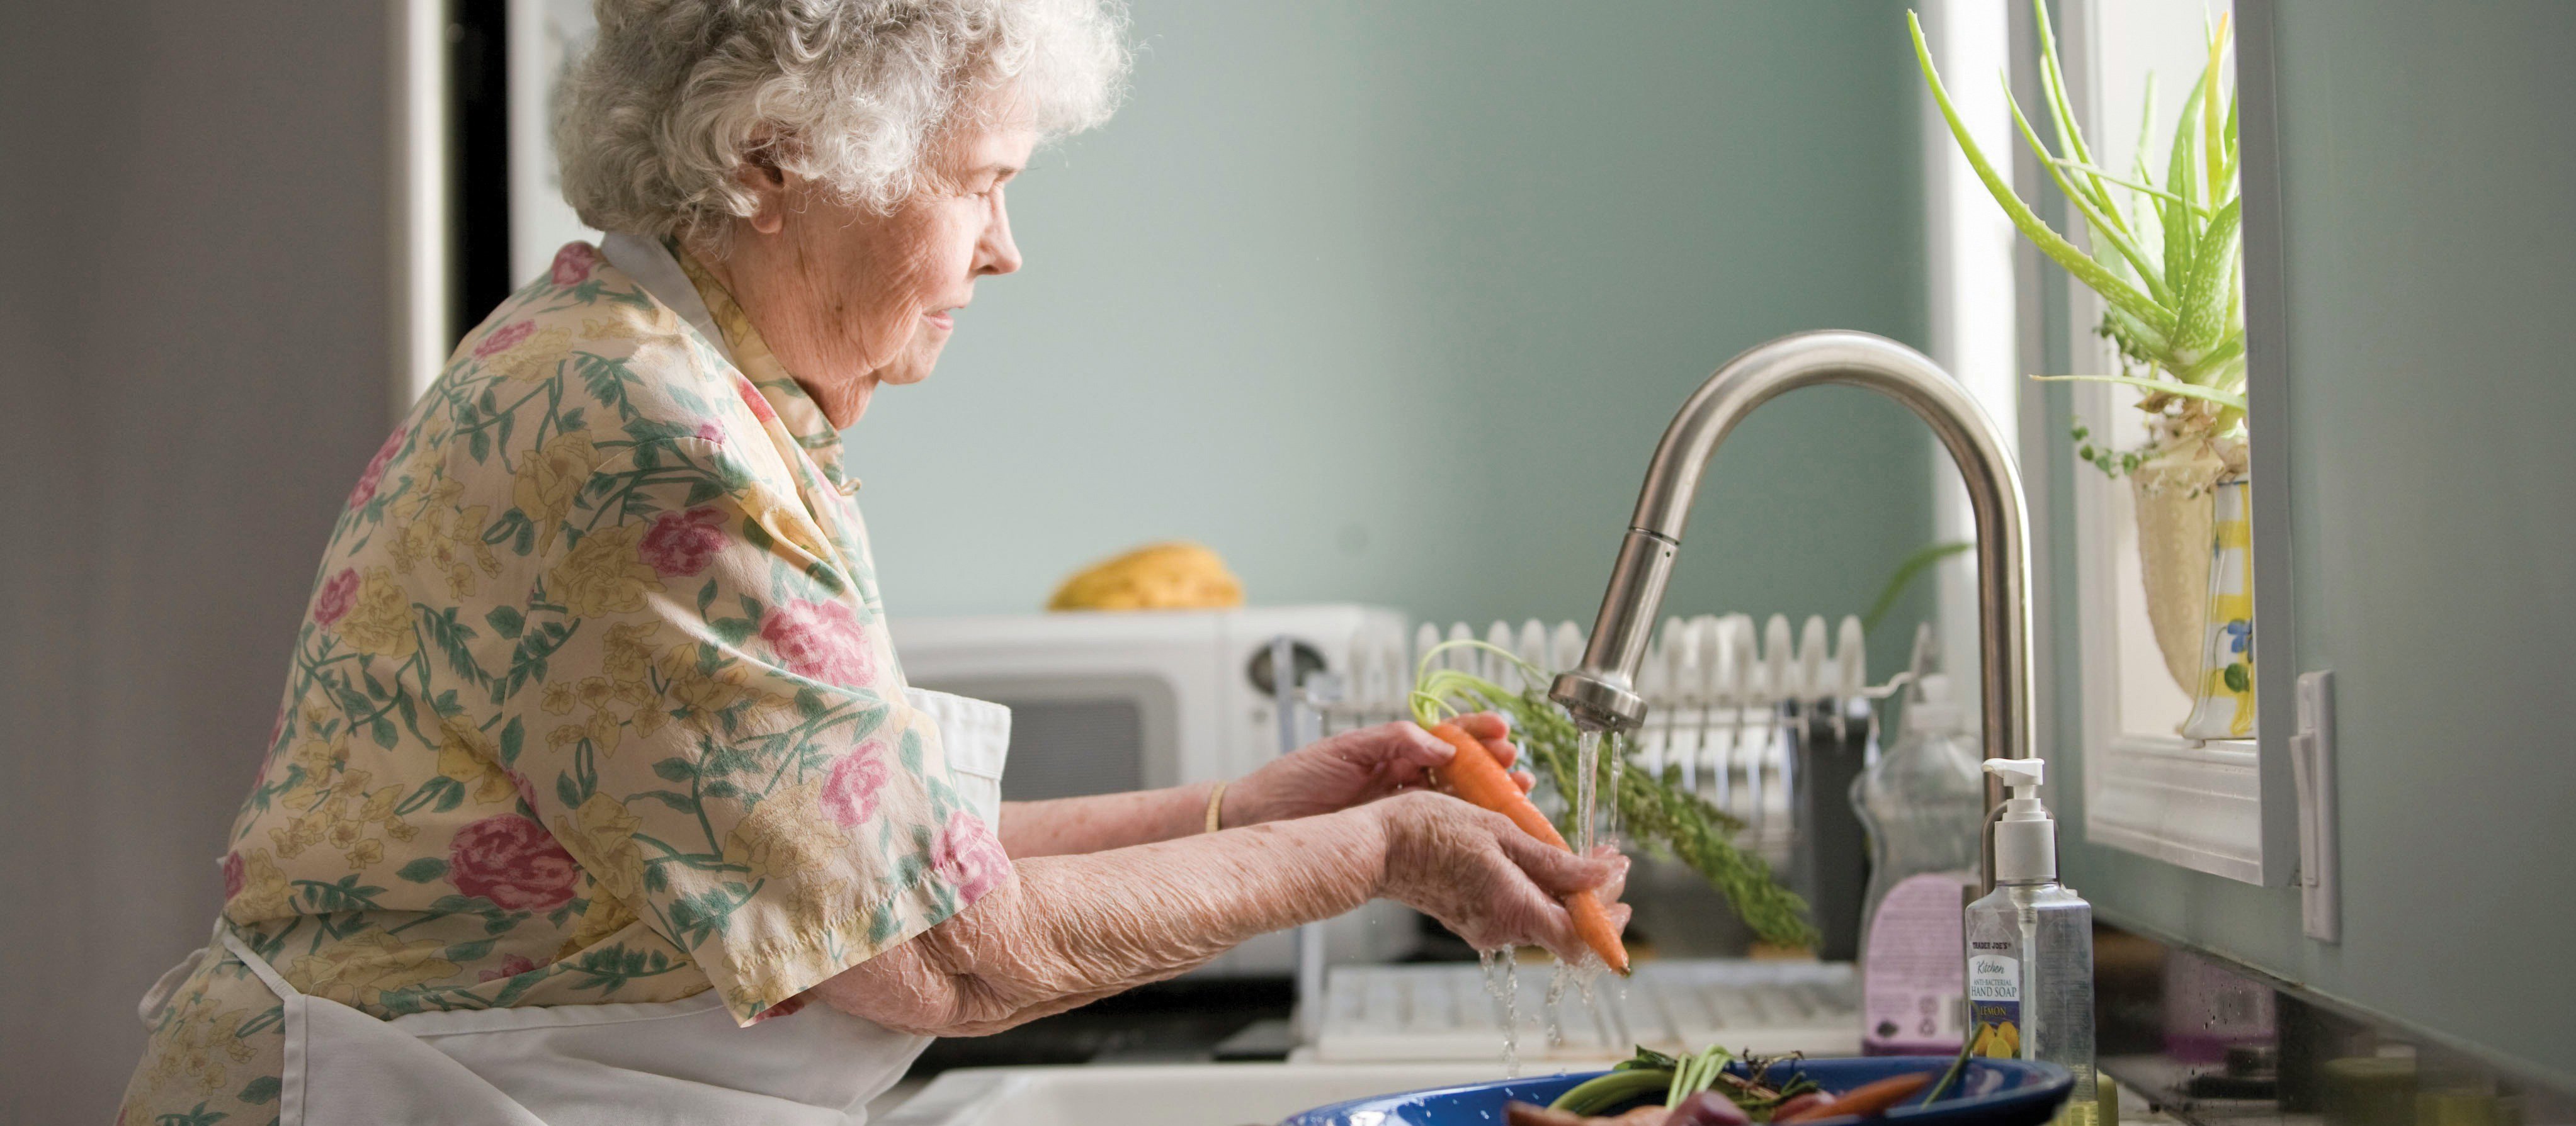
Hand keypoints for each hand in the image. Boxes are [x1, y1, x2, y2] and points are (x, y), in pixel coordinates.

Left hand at [1225, 713, 1534, 825]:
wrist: (1258, 822)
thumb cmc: (1291, 782)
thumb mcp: (1343, 751)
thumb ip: (1393, 741)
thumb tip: (1441, 744)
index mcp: (1389, 751)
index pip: (1443, 737)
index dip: (1475, 733)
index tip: (1502, 732)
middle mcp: (1399, 779)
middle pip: (1459, 770)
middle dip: (1492, 767)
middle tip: (1517, 769)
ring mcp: (1398, 811)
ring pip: (1455, 802)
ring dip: (1487, 798)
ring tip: (1516, 795)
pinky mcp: (1392, 840)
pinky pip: (1436, 833)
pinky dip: (1464, 830)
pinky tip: (1485, 831)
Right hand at [1368, 790, 1629, 961]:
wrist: (1375, 846)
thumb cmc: (1429, 830)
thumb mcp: (1499, 832)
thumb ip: (1554, 861)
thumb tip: (1602, 876)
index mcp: (1514, 909)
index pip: (1580, 940)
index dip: (1609, 919)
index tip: (1620, 880)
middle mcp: (1501, 929)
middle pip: (1565, 928)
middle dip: (1593, 895)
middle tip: (1605, 859)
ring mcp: (1484, 927)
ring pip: (1542, 917)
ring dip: (1565, 889)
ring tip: (1574, 852)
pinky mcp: (1471, 918)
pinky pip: (1517, 909)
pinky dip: (1536, 889)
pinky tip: (1535, 858)